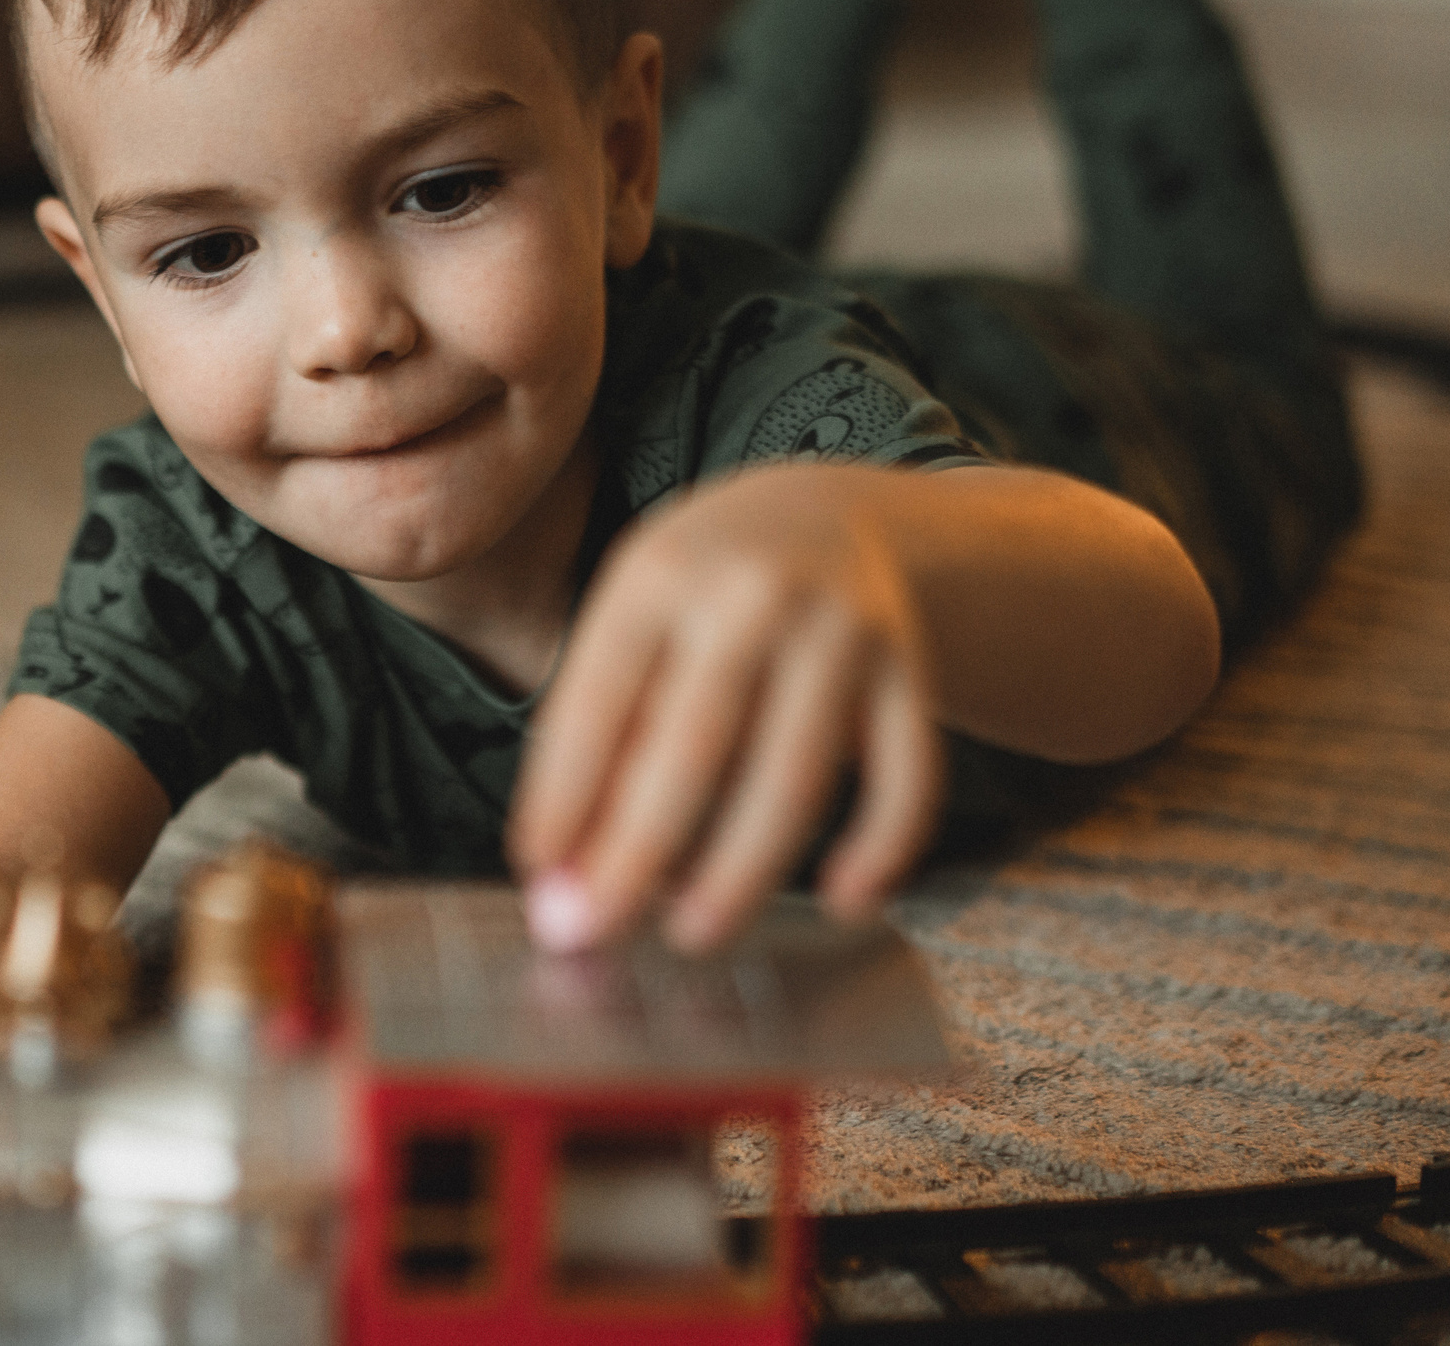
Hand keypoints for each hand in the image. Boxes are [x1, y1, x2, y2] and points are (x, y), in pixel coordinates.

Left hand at [510, 462, 943, 952]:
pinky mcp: (910, 670)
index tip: (538, 877)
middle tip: (595, 935)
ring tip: (694, 934)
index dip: (563, 798)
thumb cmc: (701, 595)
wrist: (831, 514)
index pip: (598, 703)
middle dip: (637, 855)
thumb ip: (597, 731)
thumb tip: (559, 874)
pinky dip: (882, 848)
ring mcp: (842, 630)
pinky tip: (843, 900)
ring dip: (741, 872)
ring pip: (795, 777)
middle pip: (692, 749)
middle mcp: (752, 595)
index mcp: (659, 576)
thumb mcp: (634, 620)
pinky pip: (907, 777)